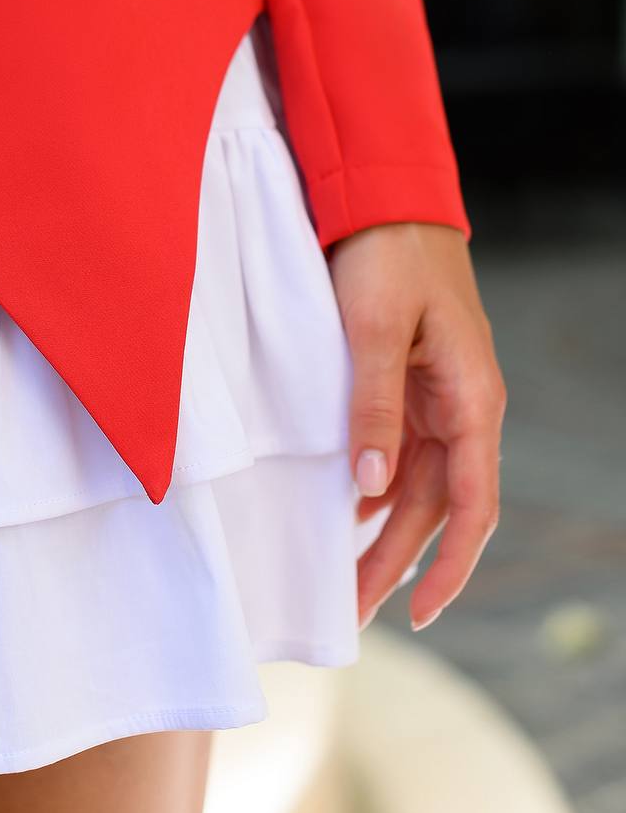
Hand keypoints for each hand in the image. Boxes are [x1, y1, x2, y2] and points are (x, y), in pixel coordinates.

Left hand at [326, 222, 506, 631]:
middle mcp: (459, 407)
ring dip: (382, 530)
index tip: (416, 613)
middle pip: (436, 506)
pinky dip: (371, 488)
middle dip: (397, 561)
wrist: (384, 199)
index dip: (449, 566)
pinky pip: (395, 450)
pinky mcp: (405, 383)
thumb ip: (373, 405)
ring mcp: (433, 397)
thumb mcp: (376, 328)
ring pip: (415, 485)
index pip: (471, 504)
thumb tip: (371, 485)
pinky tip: (340, 512)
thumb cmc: (388, 255)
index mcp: (471, 399)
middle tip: (351, 611)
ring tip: (341, 577)